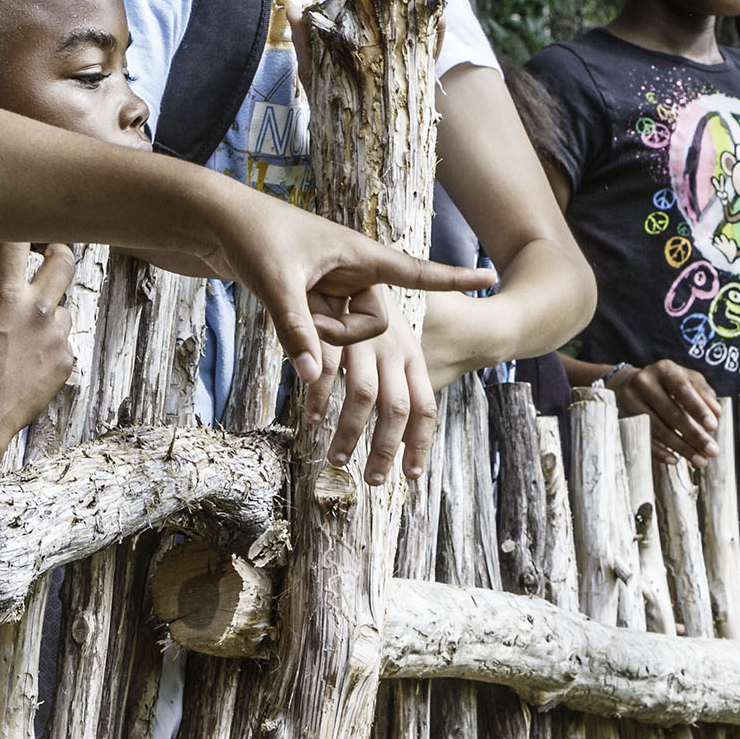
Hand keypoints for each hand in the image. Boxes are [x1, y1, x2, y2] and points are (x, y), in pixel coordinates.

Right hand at [0, 244, 77, 471]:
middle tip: (49, 252)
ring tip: (24, 332)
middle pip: (64, 262)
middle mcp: (37, 310)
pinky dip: (49, 343)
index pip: (17, 243)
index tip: (19, 229)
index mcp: (6, 295)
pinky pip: (63, 340)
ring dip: (48, 310)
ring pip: (62, 307)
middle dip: (57, 250)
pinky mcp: (66, 360)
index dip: (18, 230)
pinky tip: (27, 359)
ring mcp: (55, 336)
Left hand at [204, 190, 491, 385]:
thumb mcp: (275, 283)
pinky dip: (309, 341)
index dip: (453, 277)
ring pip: (348, 336)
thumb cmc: (253, 238)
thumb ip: (295, 329)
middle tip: (303, 315)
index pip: (416, 271)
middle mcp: (355, 272)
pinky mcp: (317, 300)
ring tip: (286, 305)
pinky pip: (328, 335)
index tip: (490, 276)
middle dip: (339, 334)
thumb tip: (313, 378)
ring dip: (317, 335)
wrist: (218, 225)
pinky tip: (287, 327)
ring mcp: (337, 288)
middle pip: (374, 325)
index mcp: (360, 254)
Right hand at [307, 302, 434, 484]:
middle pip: (397, 408)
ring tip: (337, 460)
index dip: (420, 444)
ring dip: (350, 434)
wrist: (349, 257)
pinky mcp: (337, 329)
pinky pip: (330, 371)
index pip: (425, 407)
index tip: (411, 475)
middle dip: (384, 449)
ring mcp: (365, 339)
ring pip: (364, 396)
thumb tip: (400, 435)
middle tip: (373, 480)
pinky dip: (322, 399)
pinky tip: (314, 418)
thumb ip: (397, 384)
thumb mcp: (391, 346)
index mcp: (412, 356)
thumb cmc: (369, 312)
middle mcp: (394, 349)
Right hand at [606, 359, 719, 464]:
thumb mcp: (686, 379)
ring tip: (700, 460)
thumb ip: (703, 392)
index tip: (713, 426)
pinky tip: (675, 460)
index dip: (698, 409)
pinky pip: (643, 438)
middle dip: (694, 434)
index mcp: (664, 370)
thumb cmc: (667, 384)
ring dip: (681, 447)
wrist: (628, 384)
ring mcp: (630, 400)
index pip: (683, 390)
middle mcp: (644, 382)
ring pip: (658, 428)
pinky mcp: (622, 417)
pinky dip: (659, 452)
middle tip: (712, 451)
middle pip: (671, 412)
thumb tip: (716, 413)